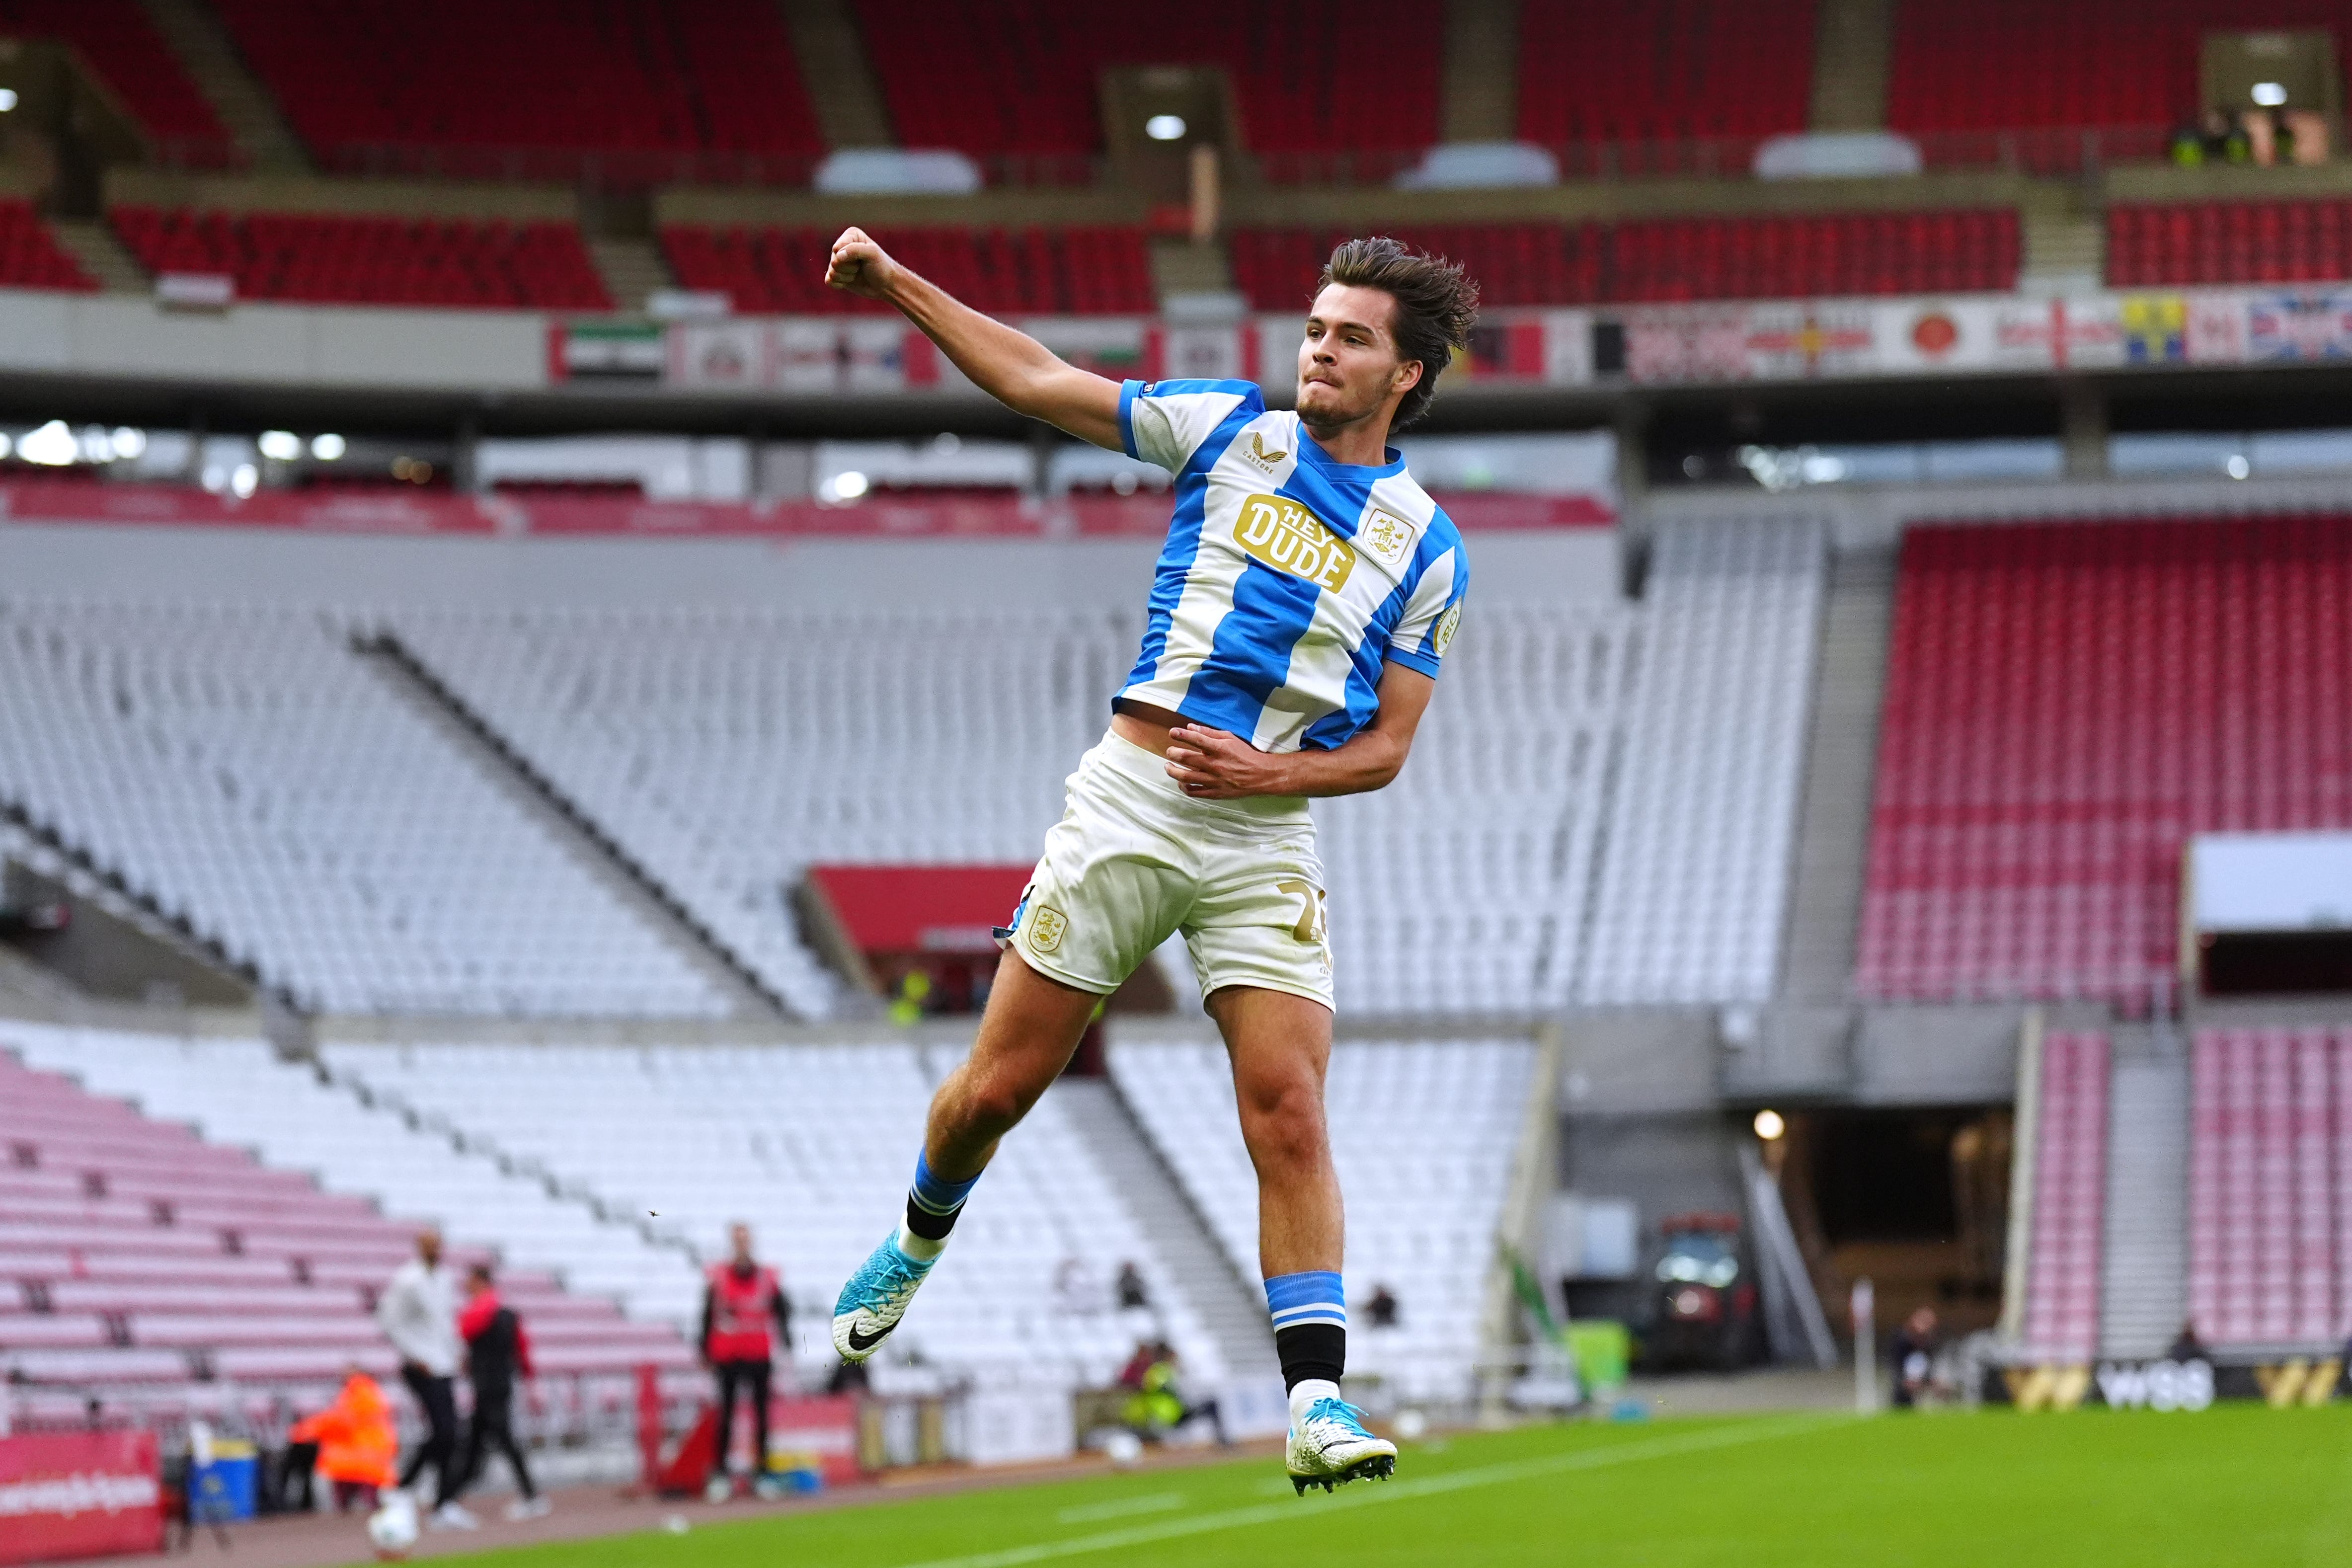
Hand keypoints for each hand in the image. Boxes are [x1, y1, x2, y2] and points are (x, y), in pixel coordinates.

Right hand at [825, 227, 896, 300]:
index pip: (838, 248)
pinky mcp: (836, 275)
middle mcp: (842, 246)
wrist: (886, 285)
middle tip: (862, 267)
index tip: (864, 258)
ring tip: (858, 273)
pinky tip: (851, 280)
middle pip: (834, 261)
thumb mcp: (872, 254)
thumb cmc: (882, 267)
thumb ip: (855, 250)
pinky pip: (829, 280)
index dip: (850, 257)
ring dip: (847, 276)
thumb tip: (838, 255)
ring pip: (832, 271)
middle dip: (849, 267)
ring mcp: (838, 261)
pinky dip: (840, 284)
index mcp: (850, 235)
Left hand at [1165, 725, 1284, 797]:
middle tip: (1169, 751)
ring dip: (1173, 770)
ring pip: (1186, 777)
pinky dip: (1183, 787)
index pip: (1197, 740)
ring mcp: (1214, 781)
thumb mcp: (1230, 738)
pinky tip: (1180, 781)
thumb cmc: (1245, 755)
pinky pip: (1194, 792)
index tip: (1172, 732)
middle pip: (1187, 758)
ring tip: (1168, 766)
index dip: (1182, 735)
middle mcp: (1215, 765)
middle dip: (1173, 753)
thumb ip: (1209, 733)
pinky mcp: (1215, 793)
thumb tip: (1191, 727)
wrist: (1260, 775)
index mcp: (1220, 749)